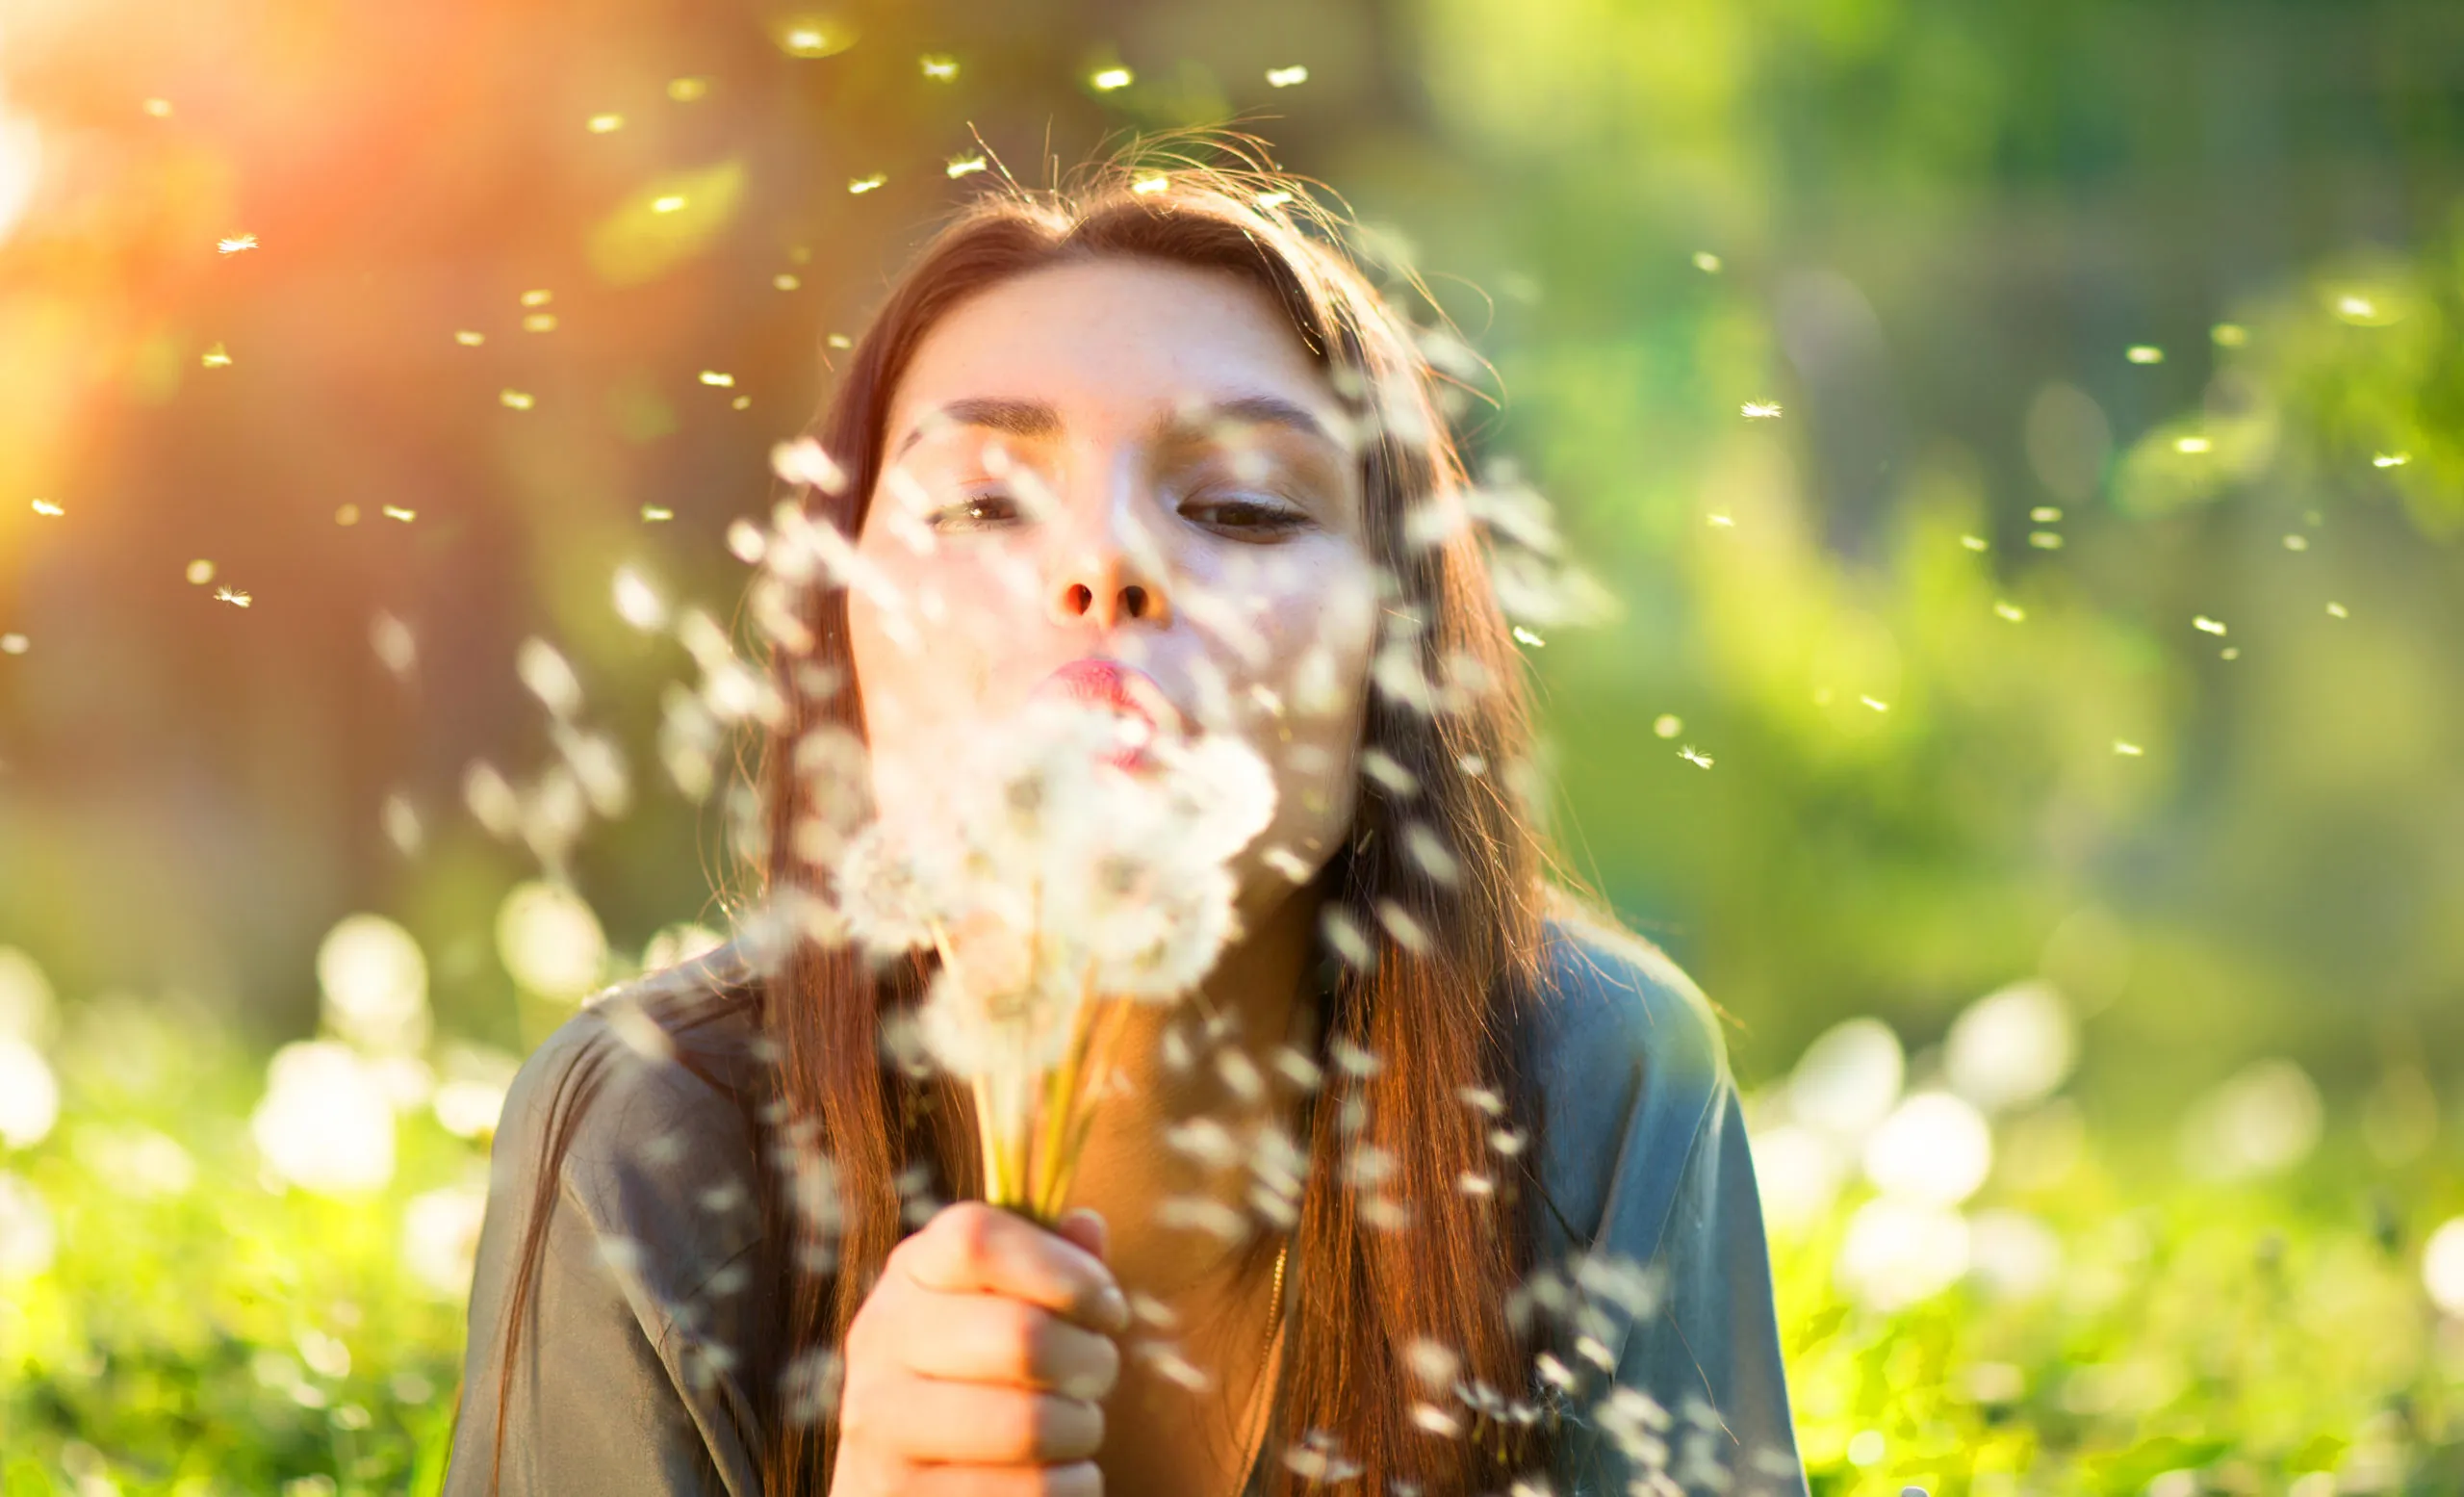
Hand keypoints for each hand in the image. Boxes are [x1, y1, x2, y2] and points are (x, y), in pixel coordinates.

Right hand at [830, 1201, 1126, 1494]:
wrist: (906, 1479)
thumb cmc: (977, 1377)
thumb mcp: (1003, 1306)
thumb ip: (1048, 1263)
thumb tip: (1087, 1225)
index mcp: (908, 1277)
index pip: (976, 1238)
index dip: (1064, 1268)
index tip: (1107, 1305)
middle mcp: (880, 1344)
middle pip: (1022, 1335)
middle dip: (1093, 1360)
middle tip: (1098, 1374)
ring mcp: (882, 1430)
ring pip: (1032, 1424)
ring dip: (1083, 1429)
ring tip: (1074, 1428)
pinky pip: (1033, 1492)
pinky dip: (1074, 1485)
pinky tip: (1055, 1475)